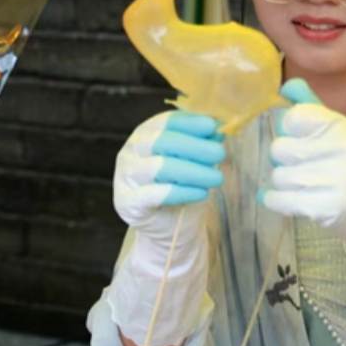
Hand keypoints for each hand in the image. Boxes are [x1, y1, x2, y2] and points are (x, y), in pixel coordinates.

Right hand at [114, 110, 224, 244]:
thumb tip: (219, 128)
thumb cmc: (181, 185)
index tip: (213, 126)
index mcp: (146, 133)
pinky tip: (202, 193)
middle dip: (195, 146)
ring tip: (217, 178)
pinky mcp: (127, 201)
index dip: (190, 123)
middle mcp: (132, 150)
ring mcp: (126, 175)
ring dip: (193, 172)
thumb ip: (203, 142)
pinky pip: (155, 194)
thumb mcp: (195, 160)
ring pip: (159, 167)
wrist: (167, 224)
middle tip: (220, 154)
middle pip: (162, 141)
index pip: (167, 122)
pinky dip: (182, 192)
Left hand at [261, 79, 345, 277]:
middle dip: (284, 159)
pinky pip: (277, 200)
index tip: (302, 137)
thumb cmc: (341, 161)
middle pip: (279, 148)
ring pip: (278, 176)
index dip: (289, 129)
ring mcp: (335, 180)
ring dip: (283, 182)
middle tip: (304, 165)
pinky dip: (275, 200)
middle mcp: (341, 149)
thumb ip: (308, 106)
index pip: (292, 118)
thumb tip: (286, 86)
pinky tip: (289, 198)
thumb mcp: (331, 129)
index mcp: (340, 125)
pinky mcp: (325, 208)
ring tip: (304, 184)